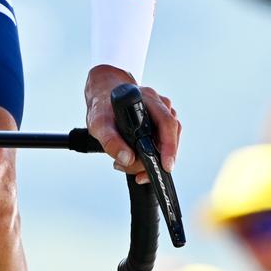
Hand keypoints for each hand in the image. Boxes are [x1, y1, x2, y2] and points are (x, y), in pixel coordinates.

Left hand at [85, 64, 180, 183]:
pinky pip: (164, 141)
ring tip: (130, 166)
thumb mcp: (98, 124)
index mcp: (147, 100)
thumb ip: (111, 141)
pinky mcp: (160, 122)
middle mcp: (159, 104)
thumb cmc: (102, 107)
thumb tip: (127, 158)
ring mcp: (162, 112)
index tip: (166, 165)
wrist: (104, 96)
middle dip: (157, 160)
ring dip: (154, 159)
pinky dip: (153, 155)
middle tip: (139, 175)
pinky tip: (136, 160)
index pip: (167, 123)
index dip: (169, 146)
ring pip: (169, 140)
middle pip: (171, 136)